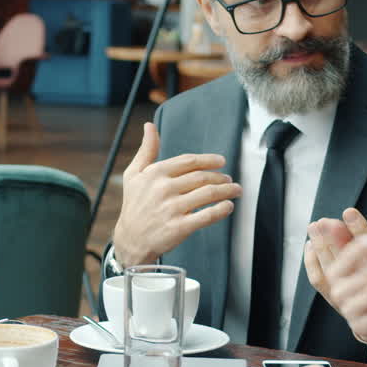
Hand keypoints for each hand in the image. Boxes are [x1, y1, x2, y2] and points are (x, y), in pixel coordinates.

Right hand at [112, 122, 241, 266]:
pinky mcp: (179, 228)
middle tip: (229, 180)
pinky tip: (228, 206)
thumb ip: (146, 150)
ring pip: (208, 194)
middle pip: (202, 177)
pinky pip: (207, 215)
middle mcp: (164, 189)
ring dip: (227, 190)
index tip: (221, 162)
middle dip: (221, 177)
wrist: (130, 240)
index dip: (209, 160)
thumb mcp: (134, 175)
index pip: (189, 161)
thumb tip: (149, 126)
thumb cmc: (134, 205)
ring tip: (236, 190)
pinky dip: (221, 209)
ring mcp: (172, 209)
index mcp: (155, 173)